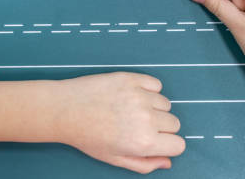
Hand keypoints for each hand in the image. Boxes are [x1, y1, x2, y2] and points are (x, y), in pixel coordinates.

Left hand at [55, 72, 184, 173]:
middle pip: (174, 123)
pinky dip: (149, 89)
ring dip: (154, 107)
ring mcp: (139, 96)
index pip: (179, 144)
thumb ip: (144, 164)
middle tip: (138, 125)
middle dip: (161, 127)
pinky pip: (155, 84)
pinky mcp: (131, 79)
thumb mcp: (115, 159)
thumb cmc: (87, 136)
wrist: (65, 109)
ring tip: (131, 110)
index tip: (155, 141)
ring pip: (166, 103)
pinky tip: (132, 95)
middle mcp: (146, 118)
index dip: (167, 144)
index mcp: (144, 142)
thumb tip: (166, 161)